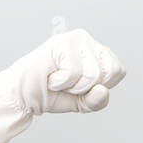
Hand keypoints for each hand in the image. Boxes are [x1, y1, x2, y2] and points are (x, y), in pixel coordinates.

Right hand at [0, 28, 127, 142]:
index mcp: (97, 51)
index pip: (118, 71)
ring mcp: (72, 39)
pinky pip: (74, 73)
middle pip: (108, 72)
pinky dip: (61, 82)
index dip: (101, 86)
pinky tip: (51, 76)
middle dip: (87, 86)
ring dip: (73, 85)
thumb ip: (98, 101)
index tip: (81, 86)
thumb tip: (102, 90)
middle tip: (68, 83)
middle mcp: (86, 39)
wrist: (24, 96)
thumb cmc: (53, 94)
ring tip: (58, 79)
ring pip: (92, 74)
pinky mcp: (58, 43)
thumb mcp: (82, 103)